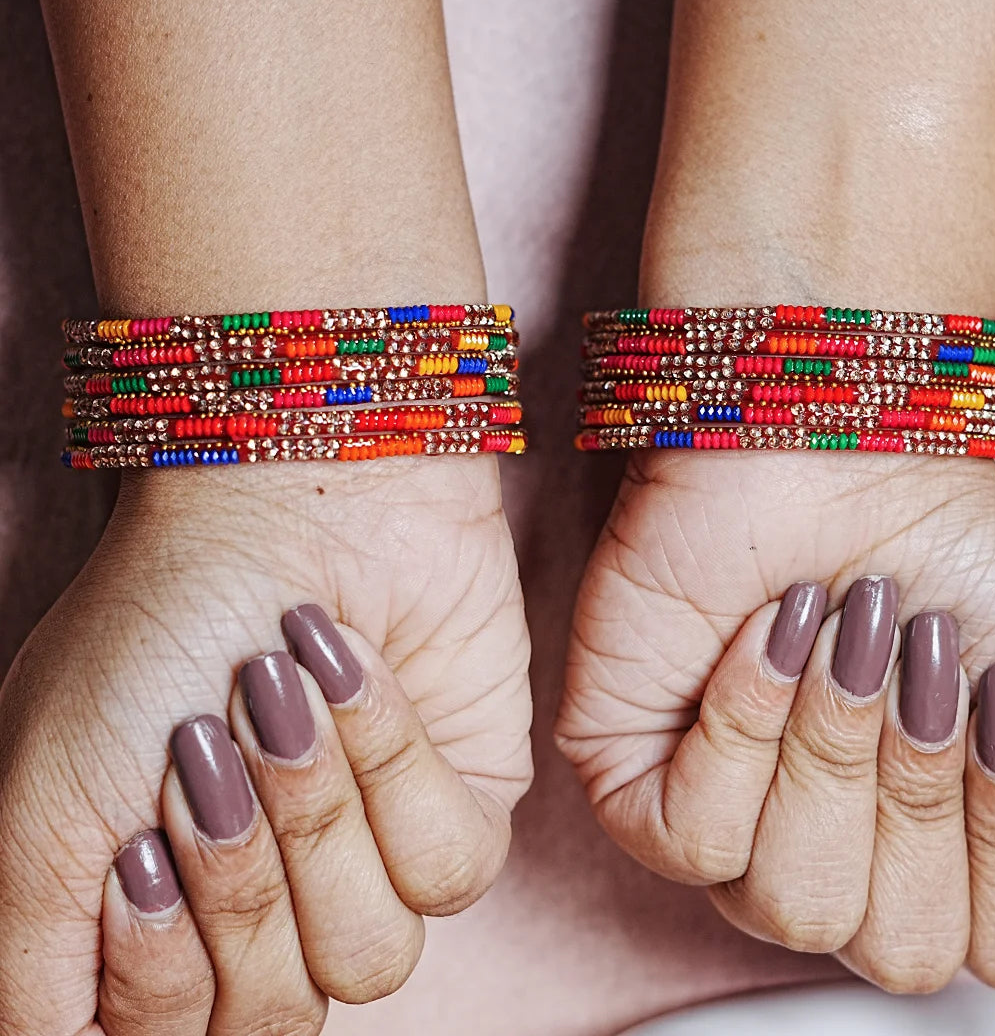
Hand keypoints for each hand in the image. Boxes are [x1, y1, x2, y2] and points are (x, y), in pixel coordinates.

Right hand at [0, 459, 531, 1033]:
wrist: (292, 496)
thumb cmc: (156, 630)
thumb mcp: (45, 807)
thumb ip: (40, 974)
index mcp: (170, 922)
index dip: (156, 967)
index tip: (134, 841)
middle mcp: (275, 906)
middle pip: (277, 1018)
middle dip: (238, 878)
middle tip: (208, 751)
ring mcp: (374, 862)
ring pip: (371, 960)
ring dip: (314, 817)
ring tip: (280, 703)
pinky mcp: (465, 808)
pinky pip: (449, 870)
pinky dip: (392, 766)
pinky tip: (351, 677)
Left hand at [557, 451, 994, 993]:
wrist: (834, 455)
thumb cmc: (952, 567)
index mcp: (928, 856)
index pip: (985, 953)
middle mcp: (830, 857)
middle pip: (892, 946)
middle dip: (919, 788)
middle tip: (917, 664)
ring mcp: (730, 826)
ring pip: (793, 904)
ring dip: (835, 754)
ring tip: (838, 645)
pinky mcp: (636, 784)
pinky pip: (696, 839)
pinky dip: (747, 729)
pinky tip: (762, 640)